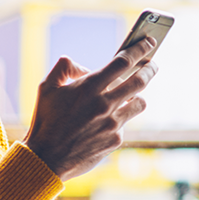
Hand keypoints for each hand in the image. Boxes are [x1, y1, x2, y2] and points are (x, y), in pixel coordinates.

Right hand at [23, 37, 157, 179]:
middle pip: (140, 81)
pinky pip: (126, 124)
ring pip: (140, 103)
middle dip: (150, 69)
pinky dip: (120, 118)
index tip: (149, 42)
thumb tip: (85, 68)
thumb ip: (65, 68)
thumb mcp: (46, 87)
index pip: (123, 62)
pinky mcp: (115, 140)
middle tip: (152, 65)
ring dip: (138, 95)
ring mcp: (112, 123)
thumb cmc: (46, 121)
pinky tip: (109, 120)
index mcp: (89, 86)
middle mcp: (105, 103)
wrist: (47, 158)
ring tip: (133, 93)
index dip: (139, 49)